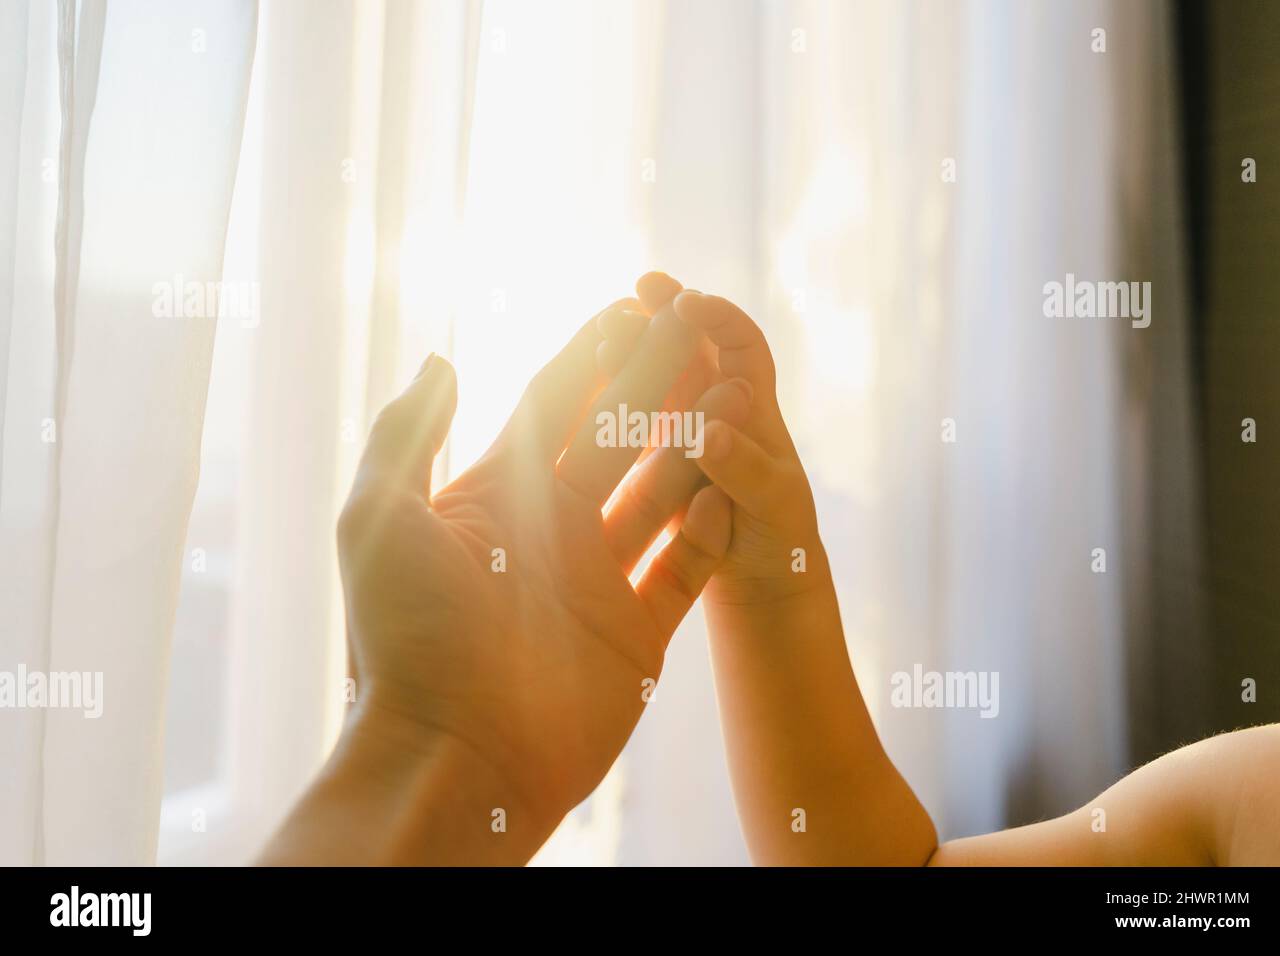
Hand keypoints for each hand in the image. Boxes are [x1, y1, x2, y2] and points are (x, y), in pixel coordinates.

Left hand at [331, 276, 752, 853]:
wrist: (455, 761)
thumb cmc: (405, 643)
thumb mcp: (380, 521)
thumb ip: (408, 434)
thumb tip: (444, 358)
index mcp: (496, 495)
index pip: (554, 403)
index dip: (592, 351)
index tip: (632, 302)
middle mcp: (552, 528)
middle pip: (619, 433)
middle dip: (658, 378)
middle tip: (700, 324)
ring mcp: (600, 579)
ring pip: (663, 492)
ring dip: (696, 444)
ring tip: (733, 392)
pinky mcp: (640, 632)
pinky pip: (689, 568)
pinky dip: (710, 530)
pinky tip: (725, 492)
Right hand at [601, 283, 829, 606]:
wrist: (763, 591)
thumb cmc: (782, 545)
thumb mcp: (773, 506)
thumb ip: (742, 469)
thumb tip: (706, 432)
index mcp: (757, 412)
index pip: (742, 345)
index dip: (717, 318)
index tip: (685, 303)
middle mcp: (718, 413)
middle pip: (687, 351)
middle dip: (658, 321)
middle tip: (627, 303)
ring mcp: (681, 438)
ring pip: (651, 384)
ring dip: (628, 357)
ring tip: (601, 341)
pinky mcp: (652, 469)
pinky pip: (627, 426)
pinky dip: (609, 402)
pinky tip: (582, 390)